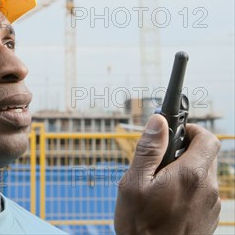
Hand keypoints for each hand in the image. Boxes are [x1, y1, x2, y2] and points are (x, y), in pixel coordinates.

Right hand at [114, 114, 220, 234]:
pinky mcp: (208, 220)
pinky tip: (167, 203)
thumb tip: (159, 121)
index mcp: (190, 175)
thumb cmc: (141, 228)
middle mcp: (207, 189)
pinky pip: (202, 194)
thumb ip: (149, 149)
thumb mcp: (134, 184)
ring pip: (203, 175)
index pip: (207, 138)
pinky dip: (188, 190)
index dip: (192, 129)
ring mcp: (210, 207)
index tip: (175, 133)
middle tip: (160, 161)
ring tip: (159, 186)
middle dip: (184, 150)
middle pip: (205, 155)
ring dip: (185, 171)